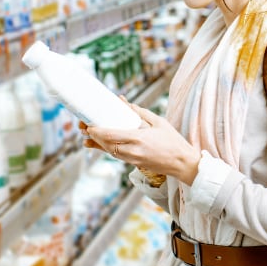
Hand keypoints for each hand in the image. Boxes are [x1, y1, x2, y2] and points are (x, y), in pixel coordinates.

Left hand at [79, 102, 200, 184]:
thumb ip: (139, 112)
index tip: (88, 125)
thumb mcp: (158, 122)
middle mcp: (134, 151)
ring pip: (110, 152)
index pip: (112, 136)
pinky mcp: (135, 163)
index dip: (97, 132)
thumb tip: (123, 102)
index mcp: (139, 139)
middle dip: (94, 137)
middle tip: (85, 127)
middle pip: (107, 145)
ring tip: (88, 136)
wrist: (182, 162)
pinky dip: (108, 149)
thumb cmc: (172, 140)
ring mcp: (133, 159)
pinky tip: (101, 144)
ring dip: (98, 144)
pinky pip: (117, 156)